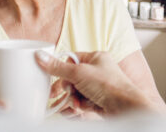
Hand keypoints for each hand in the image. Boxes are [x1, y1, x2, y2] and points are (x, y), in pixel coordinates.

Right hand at [35, 51, 155, 115]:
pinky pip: (82, 102)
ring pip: (76, 92)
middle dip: (67, 88)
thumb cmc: (108, 85)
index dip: (62, 69)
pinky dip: (79, 106)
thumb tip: (40, 56)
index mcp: (96, 58)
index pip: (72, 59)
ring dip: (73, 99)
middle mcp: (98, 71)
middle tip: (62, 93)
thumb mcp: (79, 73)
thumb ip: (57, 67)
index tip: (53, 77)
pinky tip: (79, 110)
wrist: (125, 107)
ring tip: (77, 104)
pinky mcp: (99, 100)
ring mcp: (98, 87)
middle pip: (72, 78)